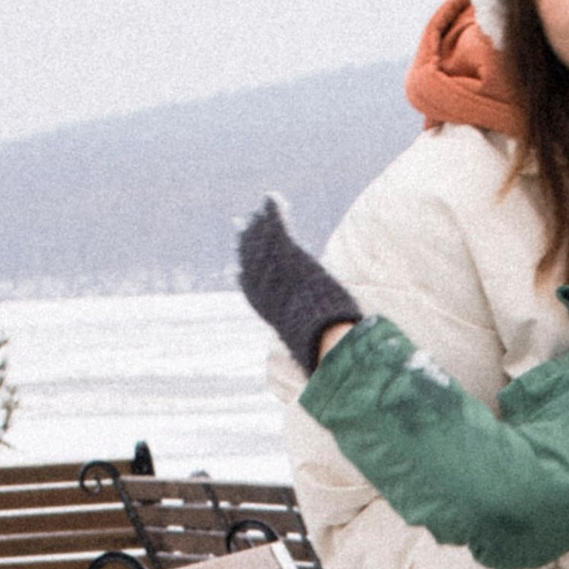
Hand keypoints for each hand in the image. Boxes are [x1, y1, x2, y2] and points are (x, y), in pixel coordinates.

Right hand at [237, 196, 362, 370]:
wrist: (330, 340)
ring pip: (264, 245)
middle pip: (254, 264)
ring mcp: (280, 273)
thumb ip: (311, 350)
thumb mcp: (314, 351)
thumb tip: (320, 369)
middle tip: (242, 231)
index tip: (239, 273)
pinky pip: (279, 231)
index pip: (254, 295)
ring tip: (256, 213)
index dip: (246, 281)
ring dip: (259, 227)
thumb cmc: (327, 351)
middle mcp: (272, 290)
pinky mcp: (292, 258)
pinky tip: (271, 199)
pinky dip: (273, 214)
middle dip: (248, 247)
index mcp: (275, 314)